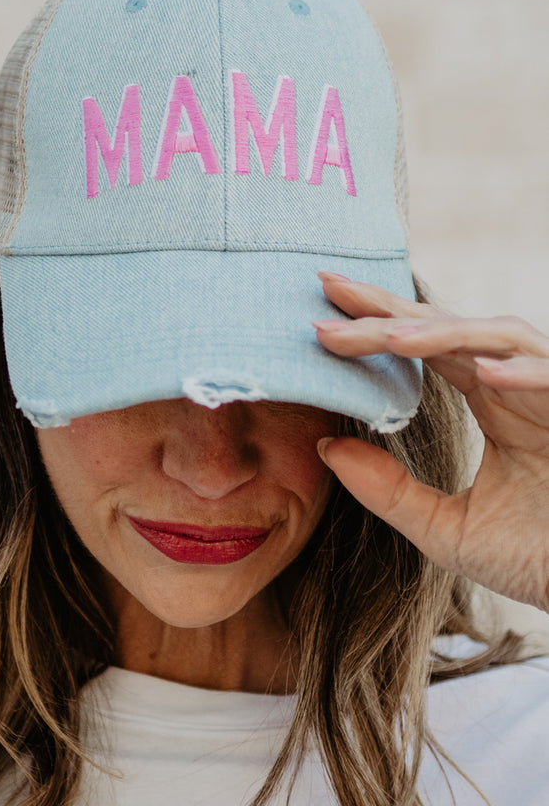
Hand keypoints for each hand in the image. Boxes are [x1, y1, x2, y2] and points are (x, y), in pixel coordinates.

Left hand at [313, 273, 548, 612]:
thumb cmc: (537, 555)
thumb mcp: (447, 529)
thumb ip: (389, 490)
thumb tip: (325, 449)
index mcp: (486, 397)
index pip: (422, 346)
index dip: (373, 328)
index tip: (318, 322)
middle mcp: (514, 382)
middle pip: (445, 326)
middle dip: (389, 308)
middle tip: (330, 290)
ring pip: (495, 337)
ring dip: (444, 333)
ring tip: (390, 337)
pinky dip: (524, 372)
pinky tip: (485, 374)